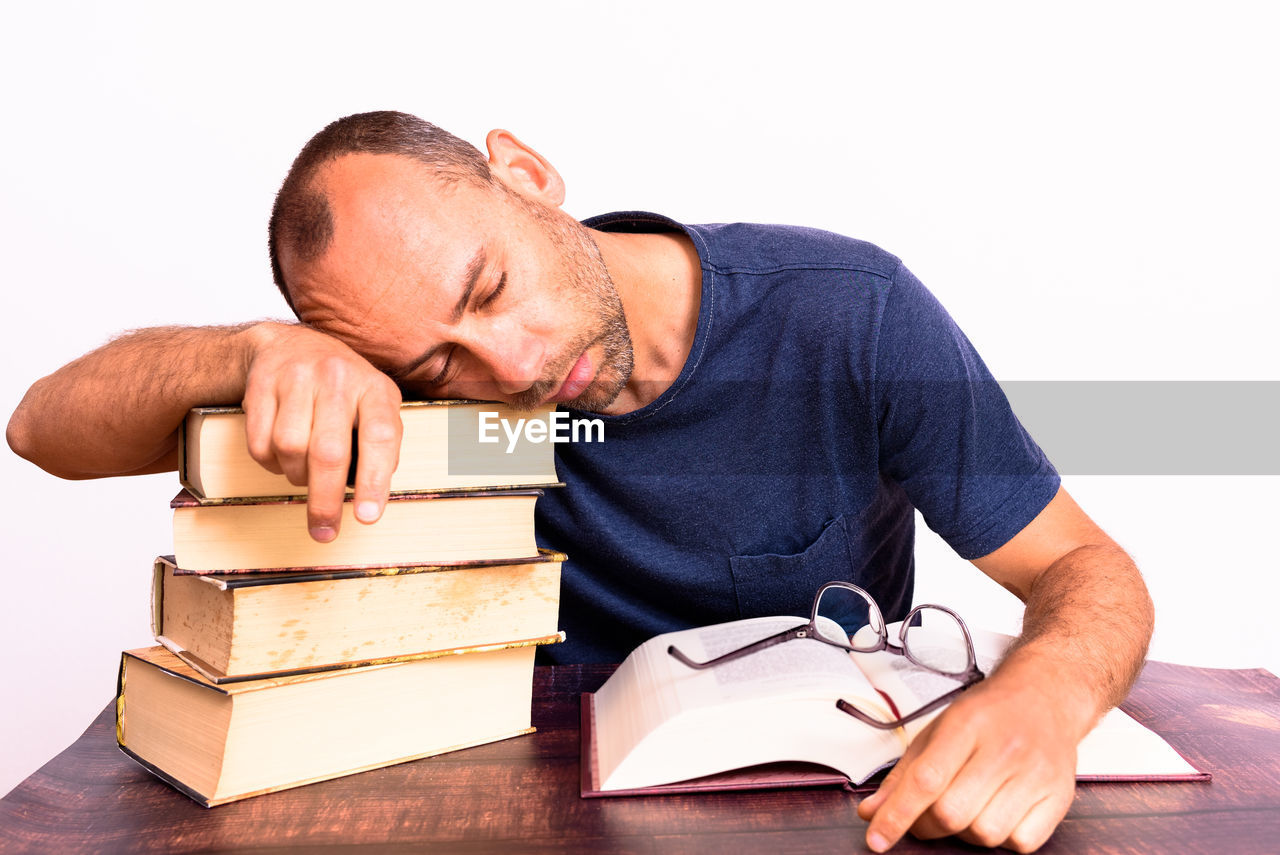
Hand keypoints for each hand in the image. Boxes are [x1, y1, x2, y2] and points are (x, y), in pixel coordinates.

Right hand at [240, 322, 402, 541]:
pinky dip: (271, 464)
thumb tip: (371, 496)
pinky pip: (260, 444)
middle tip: (325, 532)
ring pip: (290, 449)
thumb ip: (381, 445)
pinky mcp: (261, 385)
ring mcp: (296, 378)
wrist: (288, 344)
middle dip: (325, 500)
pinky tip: (283, 455)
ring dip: (296, 476)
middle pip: (328, 452)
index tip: (367, 517)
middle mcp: (337, 378)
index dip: (374, 481)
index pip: (380, 437)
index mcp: (374, 387)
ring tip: (304, 474)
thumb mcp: (374, 405)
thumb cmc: (342, 390)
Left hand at [857, 673, 1080, 852]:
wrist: (1044, 697)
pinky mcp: (1059, 796)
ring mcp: (1036, 774)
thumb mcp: (937, 729)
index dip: (896, 815)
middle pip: (952, 813)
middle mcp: (1004, 749)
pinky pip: (1021, 843)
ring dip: (965, 832)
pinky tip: (997, 813)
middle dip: (927, 825)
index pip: (925, 780)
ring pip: (984, 833)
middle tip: (925, 816)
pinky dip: (1002, 839)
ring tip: (967, 807)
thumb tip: (872, 813)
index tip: (877, 839)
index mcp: (967, 725)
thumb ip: (903, 774)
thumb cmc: (988, 714)